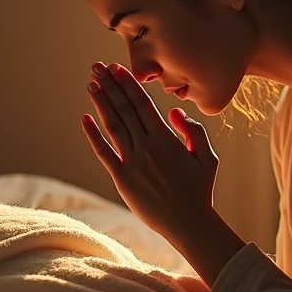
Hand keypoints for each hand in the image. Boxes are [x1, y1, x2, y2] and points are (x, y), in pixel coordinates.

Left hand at [81, 61, 219, 240]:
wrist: (188, 223)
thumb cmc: (200, 190)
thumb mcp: (207, 157)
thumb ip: (193, 131)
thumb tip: (173, 112)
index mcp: (166, 139)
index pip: (142, 104)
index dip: (127, 84)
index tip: (116, 68)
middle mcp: (147, 147)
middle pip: (124, 109)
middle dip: (110, 86)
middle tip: (97, 67)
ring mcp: (132, 163)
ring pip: (113, 126)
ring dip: (101, 103)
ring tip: (91, 84)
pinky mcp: (122, 179)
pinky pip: (104, 153)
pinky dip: (93, 135)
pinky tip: (84, 118)